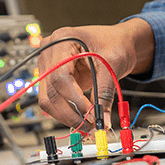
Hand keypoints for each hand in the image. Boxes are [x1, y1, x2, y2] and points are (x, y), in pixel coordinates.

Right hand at [37, 18, 153, 128]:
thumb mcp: (113, 63)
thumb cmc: (115, 43)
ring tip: (87, 125)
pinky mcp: (53, 78)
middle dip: (70, 113)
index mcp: (62, 39)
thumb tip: (102, 120)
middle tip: (90, 126)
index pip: (59, 76)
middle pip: (50, 90)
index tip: (91, 114)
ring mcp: (48, 65)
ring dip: (66, 116)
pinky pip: (52, 100)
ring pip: (47, 99)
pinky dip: (66, 112)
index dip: (74, 99)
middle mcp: (50, 52)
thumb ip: (105, 92)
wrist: (116, 41)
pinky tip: (81, 118)